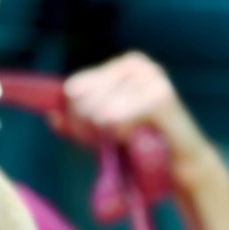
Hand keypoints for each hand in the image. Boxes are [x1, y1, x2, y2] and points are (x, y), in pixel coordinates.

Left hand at [48, 52, 215, 194]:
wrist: (176, 165)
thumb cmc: (136, 145)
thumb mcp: (98, 132)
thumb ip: (72, 122)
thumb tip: (51, 116)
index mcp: (121, 65)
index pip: (73, 88)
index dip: (76, 117)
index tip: (94, 132)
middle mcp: (135, 64)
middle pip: (82, 98)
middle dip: (88, 127)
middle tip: (112, 139)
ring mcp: (150, 77)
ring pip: (97, 111)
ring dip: (106, 134)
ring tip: (126, 139)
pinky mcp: (160, 97)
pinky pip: (116, 119)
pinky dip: (122, 135)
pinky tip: (138, 138)